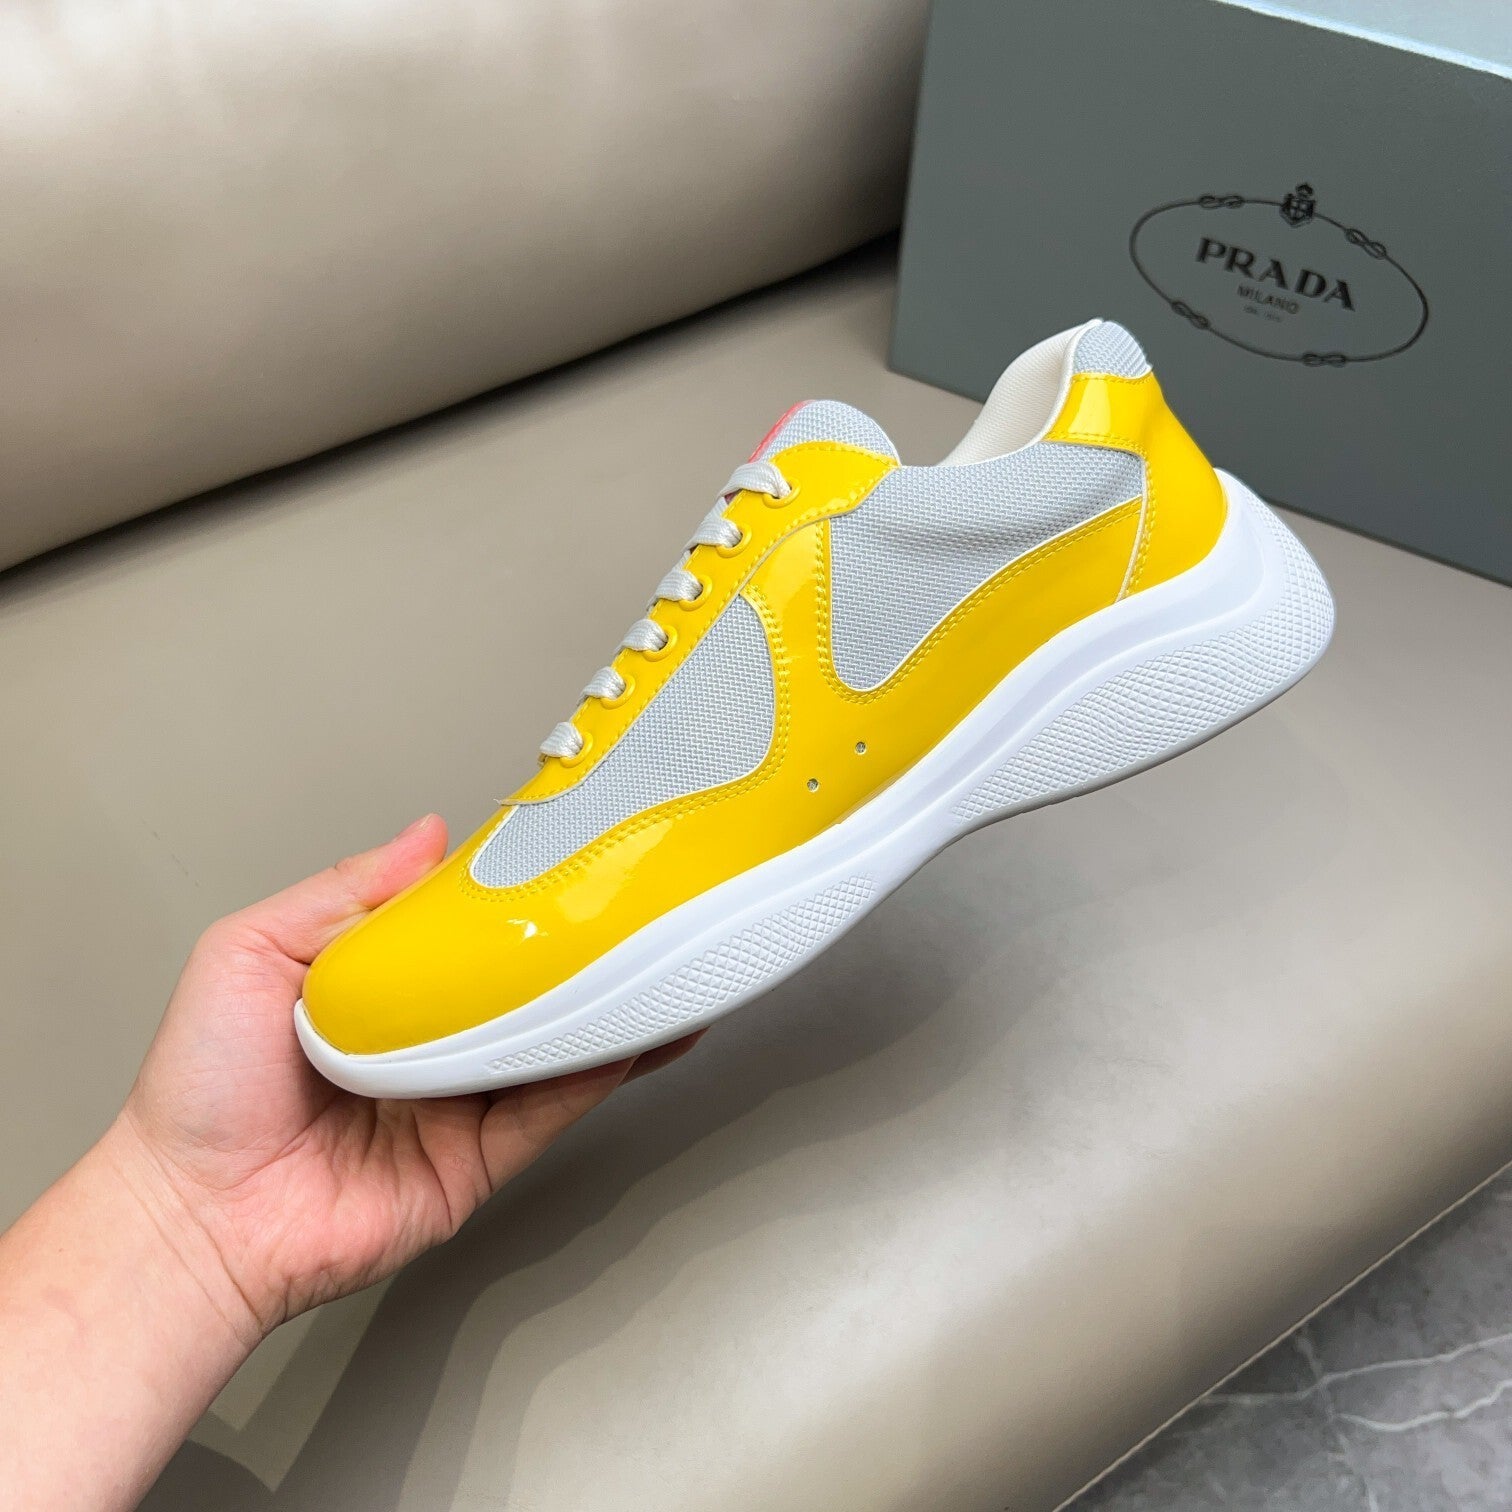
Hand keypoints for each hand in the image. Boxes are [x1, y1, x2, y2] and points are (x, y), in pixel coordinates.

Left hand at [115, 815, 700, 1339]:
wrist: (194, 1221)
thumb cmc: (201, 1094)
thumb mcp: (250, 951)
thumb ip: (342, 891)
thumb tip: (424, 835)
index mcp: (378, 989)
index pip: (464, 930)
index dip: (512, 894)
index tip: (561, 854)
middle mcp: (426, 1044)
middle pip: (519, 986)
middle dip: (576, 950)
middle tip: (634, 905)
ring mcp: (458, 1104)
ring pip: (550, 1045)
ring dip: (607, 1007)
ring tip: (661, 962)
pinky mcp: (478, 1160)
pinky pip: (549, 1109)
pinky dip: (595, 1072)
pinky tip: (631, 1035)